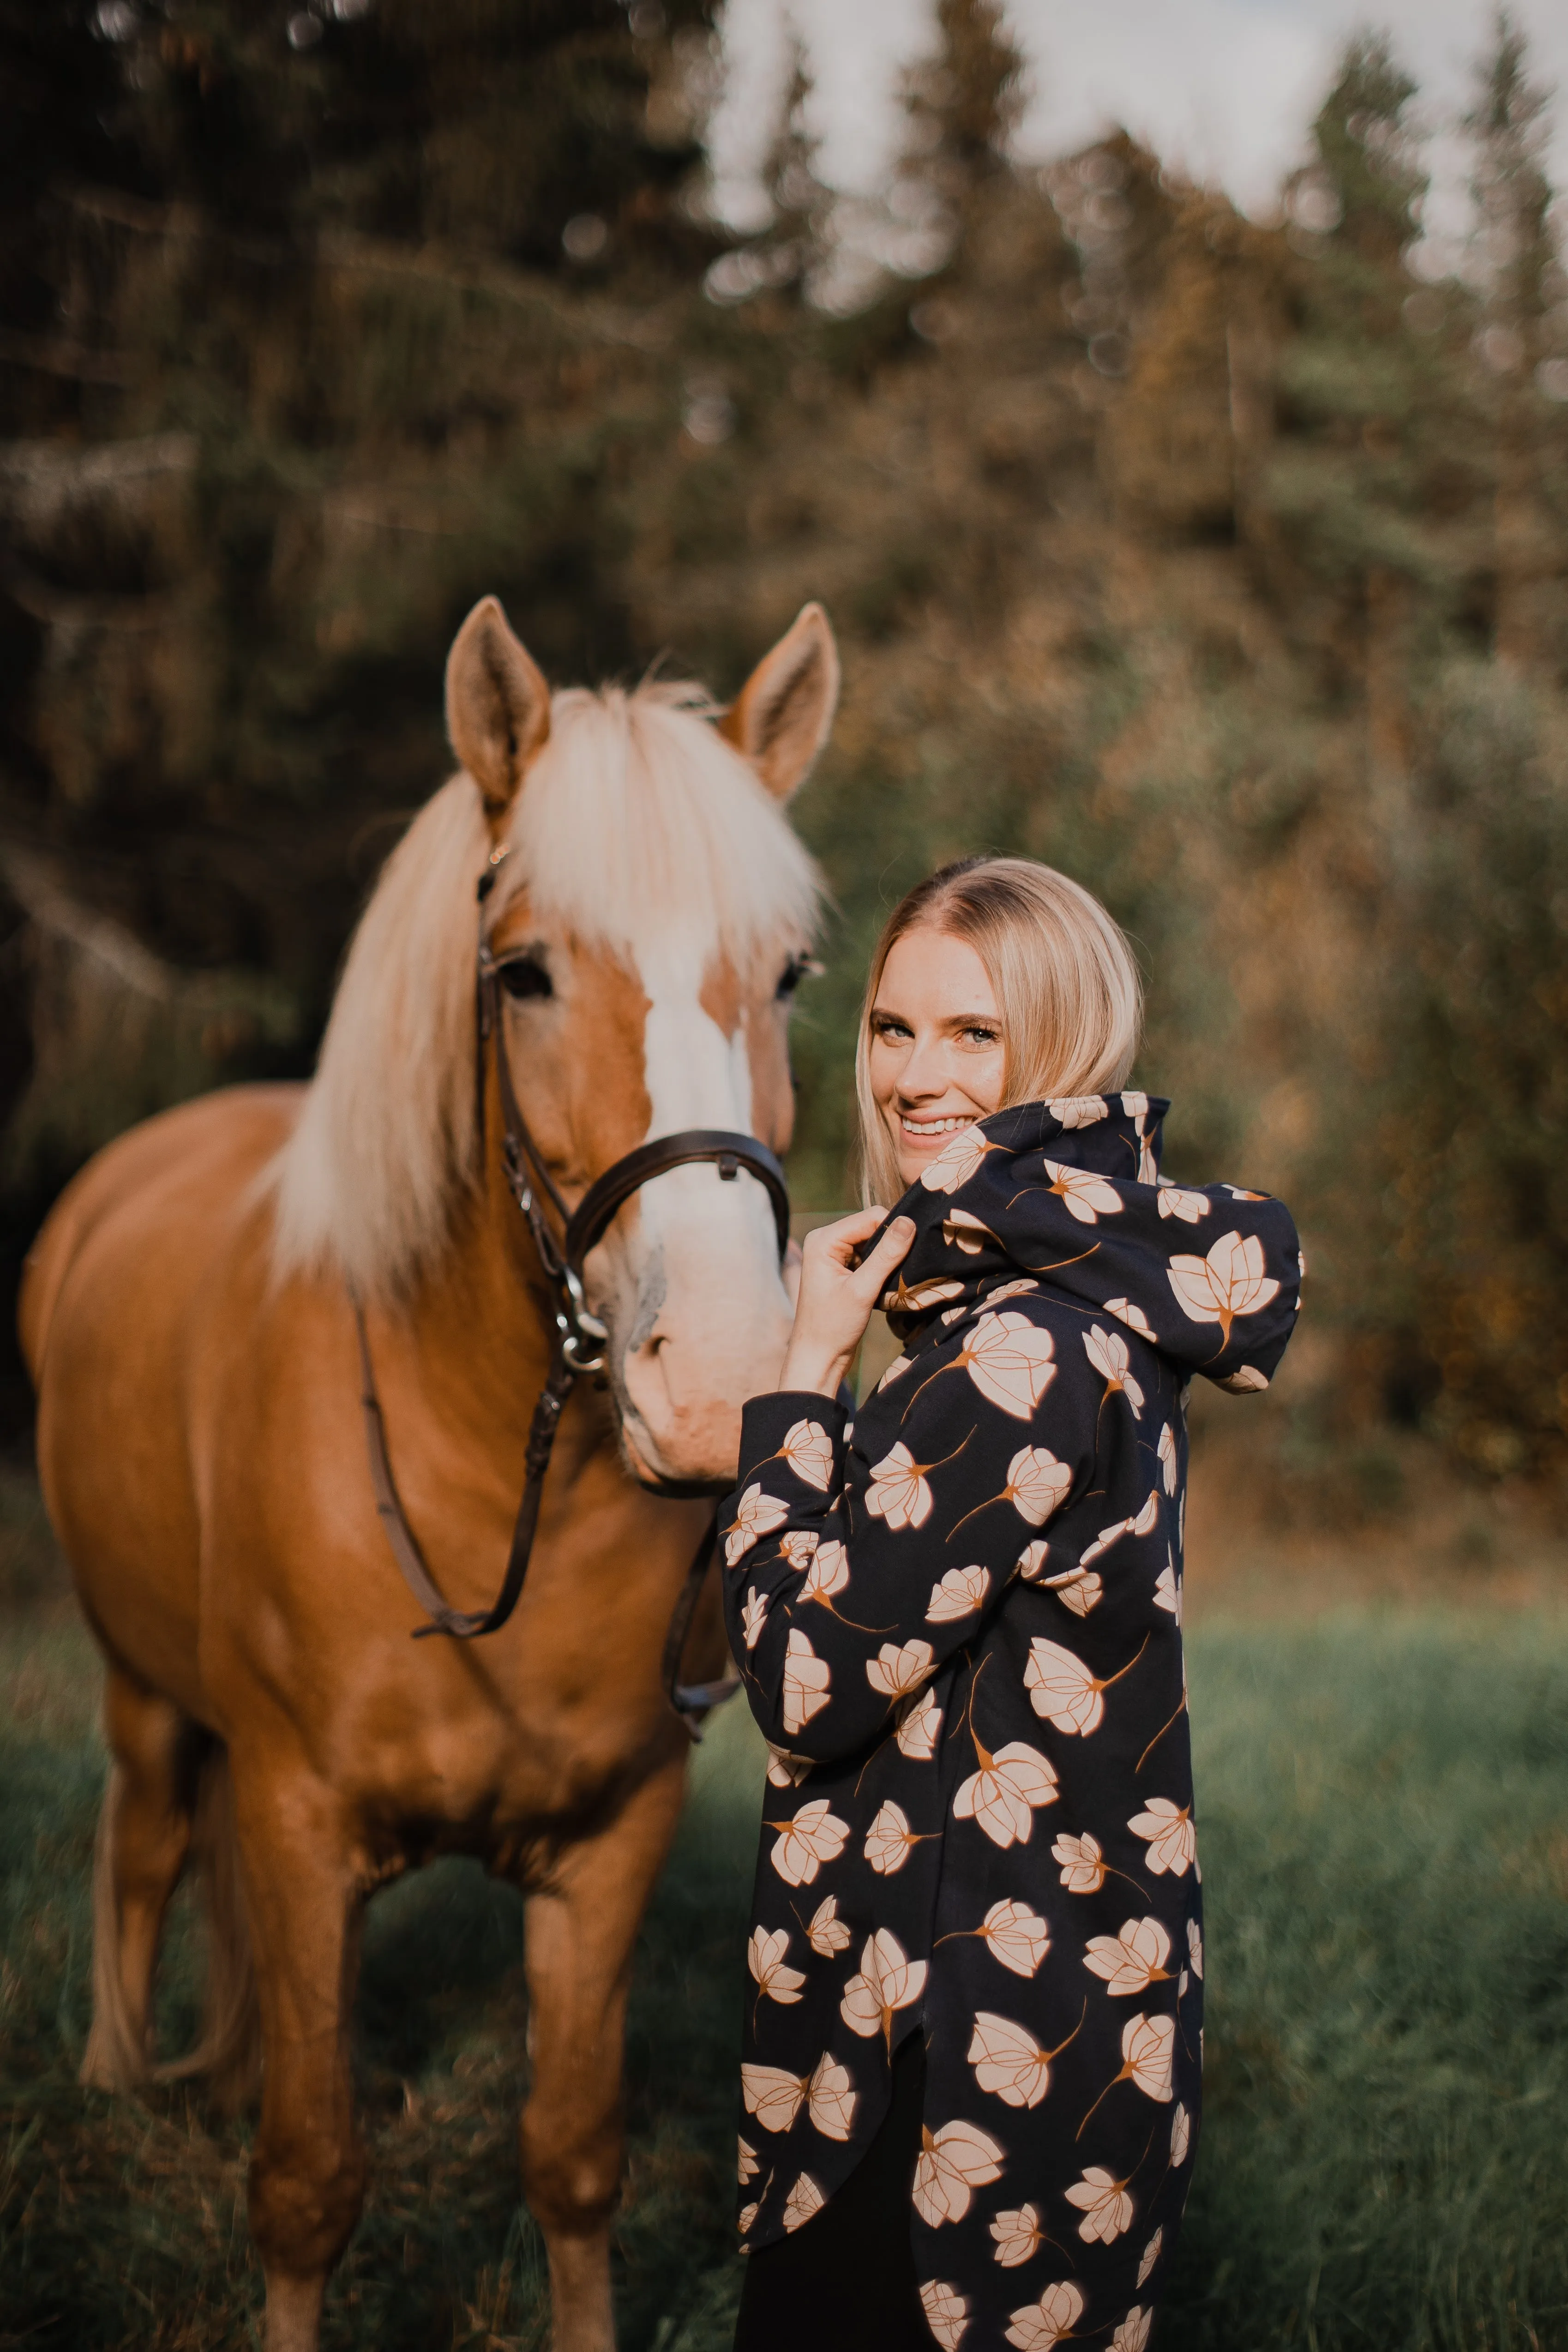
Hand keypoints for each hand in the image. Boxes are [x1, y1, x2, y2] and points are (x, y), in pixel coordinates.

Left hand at [776, 1207, 914, 1398]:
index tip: (916, 1248)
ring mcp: (833, 1254)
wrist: (818, 1358)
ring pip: (874, 1242)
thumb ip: (886, 1255)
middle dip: (892, 1243)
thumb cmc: (833, 1327)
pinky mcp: (842, 1268)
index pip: (871, 1217)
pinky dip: (883, 1266)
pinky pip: (870, 1256)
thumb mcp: (863, 1289)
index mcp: (823, 1239)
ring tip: (897, 1277)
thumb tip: (909, 1222)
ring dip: (889, 1256)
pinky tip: (888, 1282)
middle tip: (907, 1266)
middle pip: (872, 1226)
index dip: (896, 1229)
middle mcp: (825, 1240)